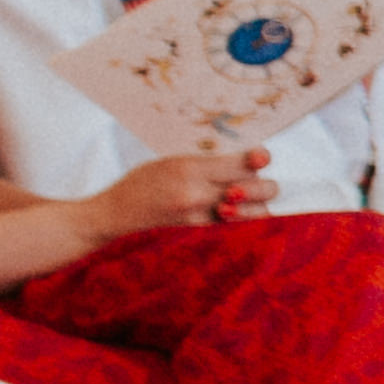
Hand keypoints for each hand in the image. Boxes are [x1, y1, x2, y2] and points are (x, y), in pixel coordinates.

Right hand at [82, 147, 270, 246]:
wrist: (120, 212)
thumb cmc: (145, 180)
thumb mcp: (174, 160)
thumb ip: (211, 160)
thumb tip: (251, 160)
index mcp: (190, 169)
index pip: (242, 164)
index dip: (259, 158)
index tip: (260, 156)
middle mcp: (198, 193)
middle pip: (257, 187)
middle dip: (264, 182)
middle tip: (254, 177)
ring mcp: (202, 214)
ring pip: (256, 210)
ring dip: (259, 202)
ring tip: (246, 194)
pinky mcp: (203, 227)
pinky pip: (239, 221)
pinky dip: (248, 213)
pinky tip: (241, 206)